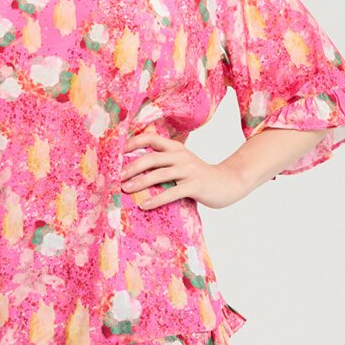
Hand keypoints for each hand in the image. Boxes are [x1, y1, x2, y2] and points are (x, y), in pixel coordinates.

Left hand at [119, 131, 248, 210]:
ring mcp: (188, 170)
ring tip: (125, 189)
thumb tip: (136, 167)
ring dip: (140, 182)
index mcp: (176, 148)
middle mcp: (181, 156)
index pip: (151, 138)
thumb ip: (165, 161)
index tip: (117, 152)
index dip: (133, 143)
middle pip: (151, 158)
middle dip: (131, 166)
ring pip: (159, 174)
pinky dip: (156, 199)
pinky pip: (171, 192)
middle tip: (117, 177)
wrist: (228, 183)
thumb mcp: (182, 162)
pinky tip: (144, 205)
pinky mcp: (194, 185)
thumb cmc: (199, 175)